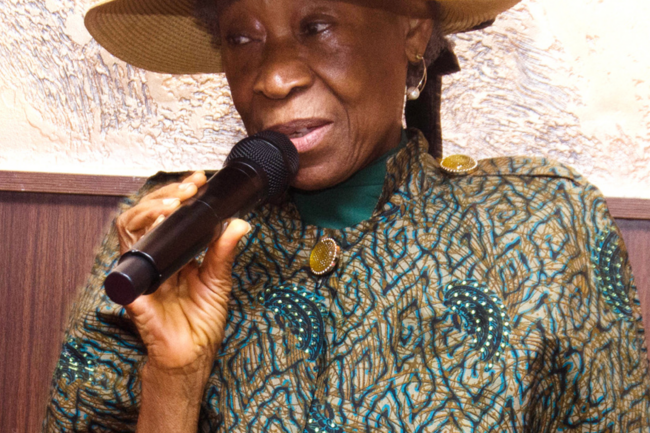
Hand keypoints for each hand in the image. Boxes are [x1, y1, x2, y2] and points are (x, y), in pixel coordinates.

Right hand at [114, 171, 250, 372]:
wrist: (191, 355)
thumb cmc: (201, 321)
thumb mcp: (219, 280)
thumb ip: (224, 251)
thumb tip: (240, 223)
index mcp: (172, 253)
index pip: (167, 215)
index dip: (178, 194)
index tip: (197, 181)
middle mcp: (154, 259)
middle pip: (146, 215)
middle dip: (164, 196)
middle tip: (187, 190)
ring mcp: (141, 273)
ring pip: (130, 229)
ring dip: (149, 211)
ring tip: (171, 204)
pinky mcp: (134, 293)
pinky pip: (127, 266)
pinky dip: (139, 247)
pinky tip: (155, 232)